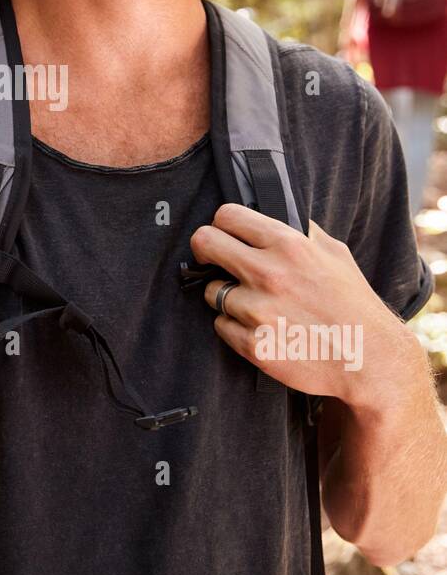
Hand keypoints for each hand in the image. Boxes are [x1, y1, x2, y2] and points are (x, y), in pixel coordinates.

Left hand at [190, 203, 420, 409]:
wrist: (370, 359)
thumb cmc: (353, 304)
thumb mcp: (335, 253)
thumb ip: (301, 232)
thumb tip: (272, 215)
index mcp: (288, 245)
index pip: (227, 216)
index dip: (221, 224)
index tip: (223, 234)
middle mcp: (269, 274)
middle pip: (204, 243)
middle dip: (205, 251)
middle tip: (212, 261)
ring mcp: (258, 311)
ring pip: (211, 292)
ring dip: (226, 297)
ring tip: (255, 305)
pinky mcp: (253, 345)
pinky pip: (221, 326)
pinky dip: (235, 328)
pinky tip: (260, 329)